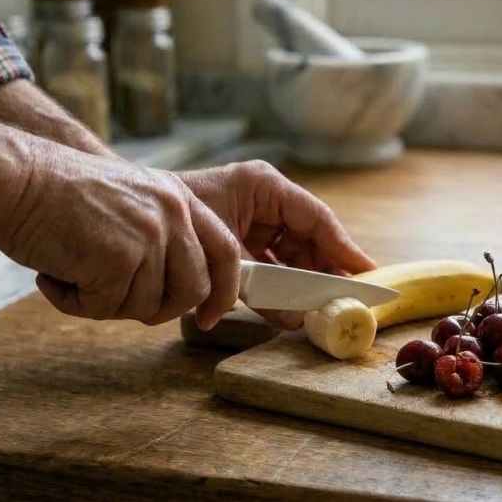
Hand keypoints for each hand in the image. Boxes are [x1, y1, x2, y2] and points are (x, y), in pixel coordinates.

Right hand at [0, 142, 241, 327]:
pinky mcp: (118, 260)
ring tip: (72, 272)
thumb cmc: (60, 192)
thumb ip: (163, 235)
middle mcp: (172, 216)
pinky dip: (73, 302)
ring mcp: (148, 237)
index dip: (223, 292)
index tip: (209, 317)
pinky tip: (53, 276)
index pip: (226, 252)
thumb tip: (179, 292)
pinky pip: (105, 308)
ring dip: (104, 303)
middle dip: (159, 309)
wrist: (15, 175)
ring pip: (147, 306)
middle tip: (114, 300)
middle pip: (193, 290)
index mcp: (180, 200)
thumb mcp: (132, 198)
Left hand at [179, 160, 376, 329]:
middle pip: (310, 240)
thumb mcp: (224, 247)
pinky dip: (279, 290)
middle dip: (324, 273)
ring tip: (316, 312)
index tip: (367, 272)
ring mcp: (254, 222)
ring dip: (302, 286)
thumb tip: (296, 315)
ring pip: (293, 257)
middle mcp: (265, 201)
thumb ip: (263, 281)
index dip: (343, 248)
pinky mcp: (243, 242)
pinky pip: (272, 267)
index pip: (316, 218)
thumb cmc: (177, 218)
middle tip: (344, 300)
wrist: (134, 220)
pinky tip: (289, 312)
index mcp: (264, 186)